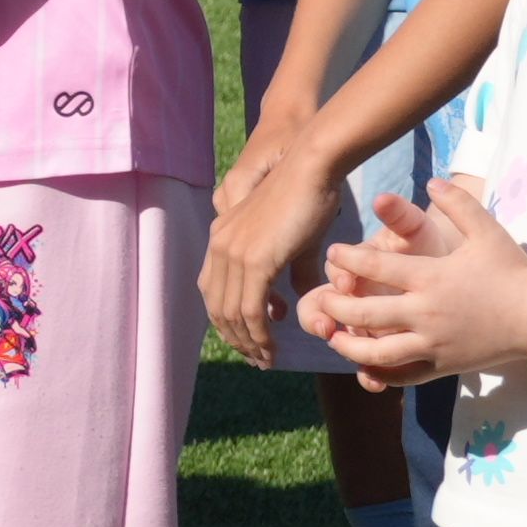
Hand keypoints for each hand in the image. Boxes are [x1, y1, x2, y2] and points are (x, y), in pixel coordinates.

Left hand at [201, 125, 341, 360]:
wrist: (312, 167)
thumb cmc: (310, 197)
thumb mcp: (295, 242)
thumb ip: (292, 272)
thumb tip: (296, 300)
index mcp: (222, 237)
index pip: (214, 291)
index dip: (228, 321)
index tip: (247, 341)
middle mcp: (220, 245)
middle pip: (217, 307)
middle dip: (235, 338)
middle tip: (256, 359)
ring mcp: (233, 253)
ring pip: (232, 314)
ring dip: (248, 342)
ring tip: (266, 359)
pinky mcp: (253, 260)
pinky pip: (250, 310)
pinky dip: (259, 333)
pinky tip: (271, 346)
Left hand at [304, 175, 526, 388]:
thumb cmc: (511, 270)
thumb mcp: (486, 229)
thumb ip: (458, 203)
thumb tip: (431, 181)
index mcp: (432, 278)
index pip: (376, 268)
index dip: (348, 260)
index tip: (332, 253)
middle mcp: (427, 313)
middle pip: (365, 314)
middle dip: (335, 306)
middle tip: (319, 298)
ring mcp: (433, 344)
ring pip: (377, 352)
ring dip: (348, 345)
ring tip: (332, 335)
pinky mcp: (442, 366)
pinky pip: (402, 375)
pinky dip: (378, 372)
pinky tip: (363, 364)